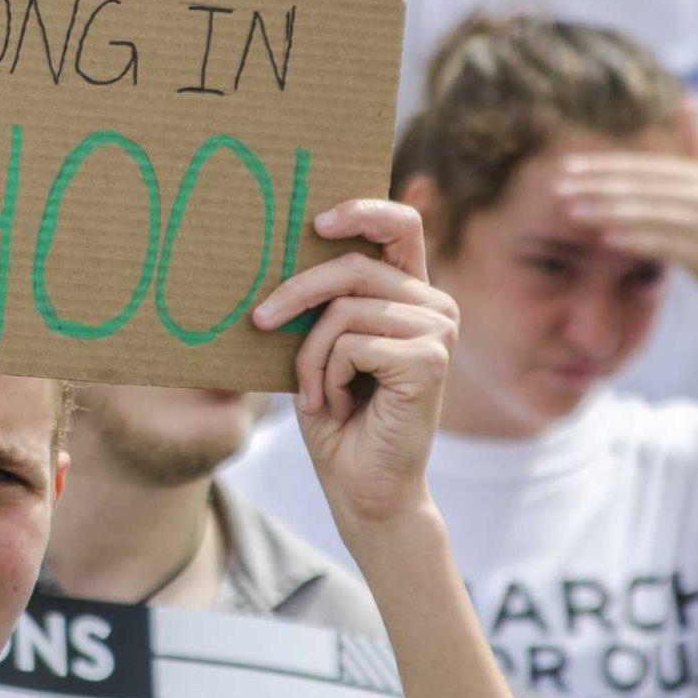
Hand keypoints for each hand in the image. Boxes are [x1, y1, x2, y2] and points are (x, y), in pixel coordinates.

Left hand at [250, 200, 458, 538]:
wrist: (362, 487)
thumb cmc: (336, 415)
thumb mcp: (321, 345)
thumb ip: (322, 302)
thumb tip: (280, 250)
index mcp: (411, 293)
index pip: (401, 225)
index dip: (362, 210)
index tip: (316, 222)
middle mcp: (435, 305)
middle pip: (352, 267)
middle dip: (295, 293)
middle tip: (260, 321)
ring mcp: (438, 331)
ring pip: (344, 310)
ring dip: (311, 356)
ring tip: (318, 393)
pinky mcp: (429, 360)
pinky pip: (351, 344)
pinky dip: (326, 377)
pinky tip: (337, 405)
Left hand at [553, 96, 697, 320]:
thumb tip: (688, 98)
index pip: (647, 167)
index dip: (606, 165)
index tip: (569, 165)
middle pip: (643, 186)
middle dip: (597, 185)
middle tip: (559, 187)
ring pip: (649, 213)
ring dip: (607, 211)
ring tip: (572, 211)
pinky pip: (666, 245)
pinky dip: (636, 240)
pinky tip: (606, 239)